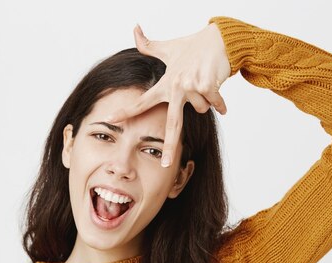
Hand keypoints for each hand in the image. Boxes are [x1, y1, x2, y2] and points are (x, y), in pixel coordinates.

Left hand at [106, 23, 230, 166]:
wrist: (219, 39)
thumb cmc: (192, 46)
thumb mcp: (168, 47)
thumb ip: (149, 44)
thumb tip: (134, 28)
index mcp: (164, 84)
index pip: (142, 101)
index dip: (126, 111)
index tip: (110, 120)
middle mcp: (175, 87)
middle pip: (172, 124)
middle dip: (170, 146)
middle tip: (166, 165)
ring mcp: (191, 87)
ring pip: (201, 109)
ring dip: (206, 101)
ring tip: (205, 86)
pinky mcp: (207, 85)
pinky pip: (214, 103)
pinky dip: (220, 103)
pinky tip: (221, 101)